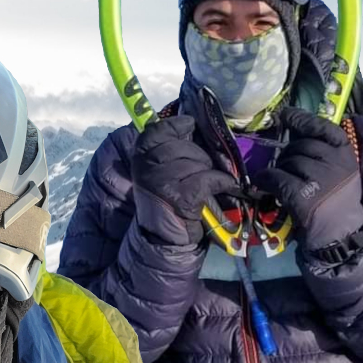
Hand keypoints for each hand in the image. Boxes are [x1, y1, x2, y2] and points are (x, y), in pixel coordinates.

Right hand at [131, 115, 238, 245]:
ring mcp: (163, 183)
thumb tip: (189, 124)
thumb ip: (166, 148)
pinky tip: (222, 186)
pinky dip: (221, 182)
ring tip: (202, 184)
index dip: (176, 125)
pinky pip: (209, 178)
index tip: (189, 125)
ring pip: (198, 161)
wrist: (163, 238)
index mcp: (140, 159)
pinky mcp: (182, 197)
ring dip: (208, 171)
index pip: (157, 130)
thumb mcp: (157, 171)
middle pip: (183, 145)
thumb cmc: (166, 200)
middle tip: (197, 170)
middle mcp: (147, 168)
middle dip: (198, 156)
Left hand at [253, 106, 362, 250]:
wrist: (341, 235)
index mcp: (346, 155)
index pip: (324, 128)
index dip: (302, 119)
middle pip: (300, 146)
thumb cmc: (337, 203)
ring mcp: (320, 178)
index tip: (285, 114)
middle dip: (288, 154)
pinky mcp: (303, 194)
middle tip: (285, 168)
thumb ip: (325, 154)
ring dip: (278, 168)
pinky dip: (265, 180)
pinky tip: (262, 184)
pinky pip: (275, 178)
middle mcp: (335, 162)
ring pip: (287, 161)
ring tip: (279, 180)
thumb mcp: (341, 173)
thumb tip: (294, 135)